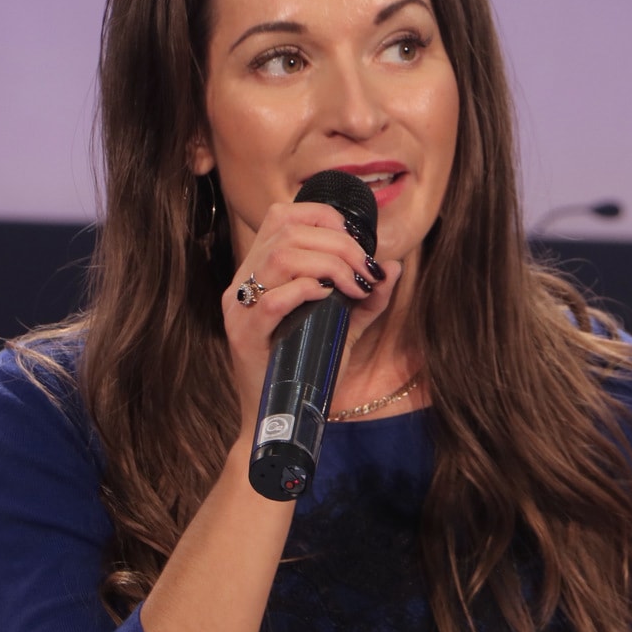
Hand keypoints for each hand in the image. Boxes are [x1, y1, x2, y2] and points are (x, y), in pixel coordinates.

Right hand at [222, 199, 400, 414]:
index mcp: (258, 270)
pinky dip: (305, 291)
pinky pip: (271, 300)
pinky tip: (327, 298)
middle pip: (287, 230)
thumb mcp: (342, 326)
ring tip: (353, 287)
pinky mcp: (244, 336)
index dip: (325, 219)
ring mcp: (239, 308)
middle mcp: (243, 282)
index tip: (357, 247)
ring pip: (280, 256)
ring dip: (329, 265)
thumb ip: (366, 299)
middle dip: (339, 245)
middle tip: (366, 272)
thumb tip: (392, 268)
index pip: (283, 215)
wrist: (280, 416)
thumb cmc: (307, 367)